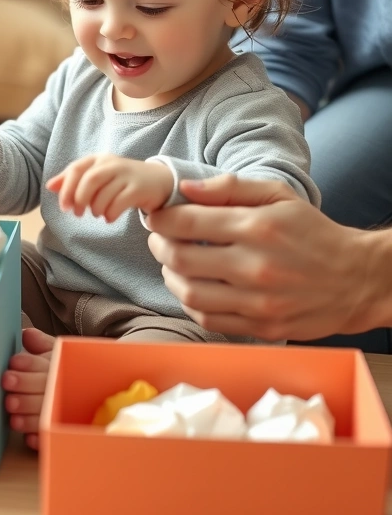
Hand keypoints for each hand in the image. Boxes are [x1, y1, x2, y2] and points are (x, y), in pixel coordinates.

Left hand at [1, 328, 55, 450]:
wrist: (96, 391)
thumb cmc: (64, 371)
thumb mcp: (56, 354)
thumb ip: (42, 344)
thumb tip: (27, 335)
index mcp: (58, 369)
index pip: (44, 365)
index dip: (29, 363)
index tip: (14, 362)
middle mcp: (62, 390)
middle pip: (44, 389)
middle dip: (25, 386)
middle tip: (7, 383)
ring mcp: (64, 413)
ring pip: (46, 416)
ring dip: (29, 417)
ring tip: (13, 417)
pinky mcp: (62, 433)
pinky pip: (53, 438)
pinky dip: (41, 440)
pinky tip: (28, 439)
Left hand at [47, 155, 172, 220]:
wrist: (157, 181)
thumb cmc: (120, 181)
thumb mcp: (97, 176)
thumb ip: (73, 180)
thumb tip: (49, 186)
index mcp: (98, 159)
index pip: (76, 169)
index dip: (66, 188)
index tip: (63, 206)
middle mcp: (112, 163)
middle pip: (89, 180)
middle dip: (79, 199)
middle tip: (77, 214)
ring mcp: (127, 175)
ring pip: (104, 193)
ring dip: (96, 208)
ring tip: (97, 214)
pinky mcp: (139, 188)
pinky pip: (120, 203)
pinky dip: (110, 213)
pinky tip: (109, 217)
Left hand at [145, 174, 377, 340]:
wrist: (358, 279)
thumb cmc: (313, 232)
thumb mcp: (278, 195)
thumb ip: (229, 187)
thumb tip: (184, 187)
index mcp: (257, 228)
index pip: (186, 222)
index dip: (160, 219)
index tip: (156, 217)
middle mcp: (256, 267)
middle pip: (180, 259)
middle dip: (159, 246)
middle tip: (159, 239)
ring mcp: (259, 302)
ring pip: (189, 293)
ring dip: (170, 276)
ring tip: (174, 264)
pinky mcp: (263, 327)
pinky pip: (208, 319)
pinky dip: (191, 303)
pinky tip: (194, 287)